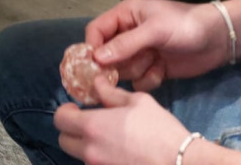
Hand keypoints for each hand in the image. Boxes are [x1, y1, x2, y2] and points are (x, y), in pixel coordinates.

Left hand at [54, 81, 189, 164]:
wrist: (181, 163)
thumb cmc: (160, 129)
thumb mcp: (138, 102)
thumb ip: (111, 93)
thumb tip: (96, 83)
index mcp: (93, 126)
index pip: (60, 119)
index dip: (65, 111)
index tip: (77, 108)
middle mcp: (90, 151)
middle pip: (63, 141)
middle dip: (71, 130)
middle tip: (89, 123)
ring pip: (79, 156)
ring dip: (86, 145)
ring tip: (108, 138)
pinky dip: (100, 159)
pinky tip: (118, 152)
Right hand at [84, 0, 228, 90]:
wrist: (217, 40)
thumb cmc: (184, 25)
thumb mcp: (155, 30)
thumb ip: (126, 44)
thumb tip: (97, 58)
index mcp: (125, 16)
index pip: (96, 31)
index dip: (93, 47)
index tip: (95, 65)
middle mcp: (128, 34)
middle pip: (107, 55)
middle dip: (118, 64)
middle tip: (132, 66)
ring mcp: (141, 53)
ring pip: (123, 71)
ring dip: (138, 70)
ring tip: (155, 62)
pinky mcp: (153, 69)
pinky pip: (139, 81)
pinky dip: (149, 79)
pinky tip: (162, 72)